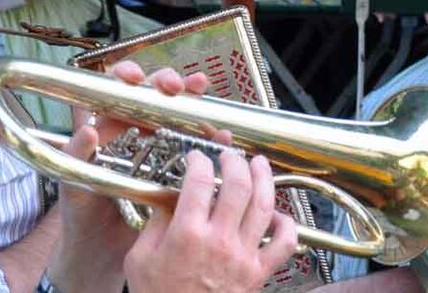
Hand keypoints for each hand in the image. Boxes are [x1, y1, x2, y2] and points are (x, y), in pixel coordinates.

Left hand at [50, 61, 212, 292]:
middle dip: (166, 82)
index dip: (126, 77)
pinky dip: (210, 137)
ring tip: (201, 91)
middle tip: (175, 87)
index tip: (135, 77)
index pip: (116, 91)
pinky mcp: (176, 171)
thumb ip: (75, 158)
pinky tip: (220, 132)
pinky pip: (195, 148)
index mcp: (104, 132)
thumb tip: (88, 129)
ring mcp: (157, 151)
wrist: (100, 254)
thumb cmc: (81, 219)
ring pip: (178, 116)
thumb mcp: (73, 187)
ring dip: (192, 101)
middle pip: (153, 96)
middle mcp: (133, 135)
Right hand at [124, 150, 299, 292]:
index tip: (196, 157)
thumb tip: (170, 197)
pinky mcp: (259, 272)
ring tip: (259, 164)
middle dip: (234, 161)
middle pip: (237, 185)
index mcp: (187, 235)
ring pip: (264, 205)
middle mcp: (219, 241)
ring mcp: (243, 256)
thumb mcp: (140, 259)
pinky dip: (287, 223)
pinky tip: (277, 212)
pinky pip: (285, 243)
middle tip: (229, 155)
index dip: (198, 161)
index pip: (198, 181)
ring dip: (264, 178)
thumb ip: (156, 224)